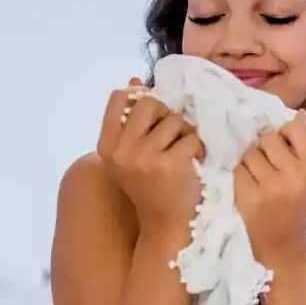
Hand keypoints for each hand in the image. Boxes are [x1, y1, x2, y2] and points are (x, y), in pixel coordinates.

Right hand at [96, 77, 204, 232]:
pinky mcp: (170, 165)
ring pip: (175, 120)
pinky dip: (198, 148)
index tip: (153, 113)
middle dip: (167, 114)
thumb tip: (135, 80)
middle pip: (149, 103)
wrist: (164, 224)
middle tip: (173, 133)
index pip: (119, 98)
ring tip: (184, 151)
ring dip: (185, 132)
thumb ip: (131, 120)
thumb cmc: (149, 186)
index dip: (140, 96)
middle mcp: (121, 151)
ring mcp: (145, 158)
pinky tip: (194, 162)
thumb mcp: (131, 154)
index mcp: (107, 146)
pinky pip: (191, 138)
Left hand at [235, 110, 305, 269]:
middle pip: (269, 137)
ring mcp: (269, 187)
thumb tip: (299, 115)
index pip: (297, 126)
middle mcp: (294, 175)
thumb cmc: (299, 205)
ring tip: (260, 176)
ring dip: (252, 161)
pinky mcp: (247, 196)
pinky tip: (250, 187)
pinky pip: (238, 169)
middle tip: (271, 164)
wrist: (281, 244)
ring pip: (250, 152)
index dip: (287, 131)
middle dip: (267, 147)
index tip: (286, 144)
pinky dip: (241, 175)